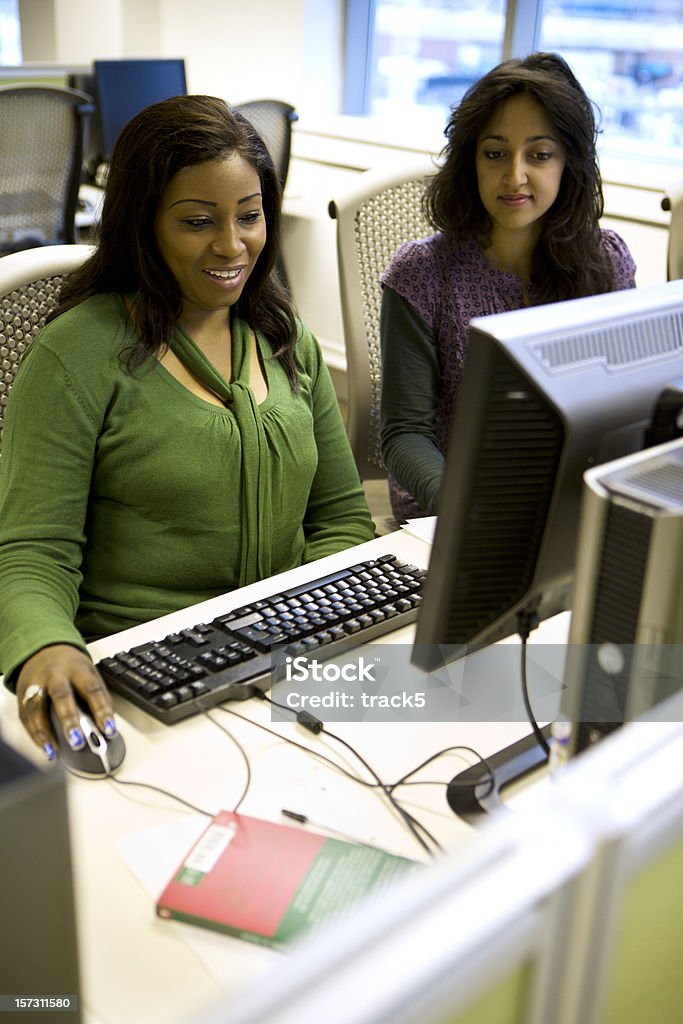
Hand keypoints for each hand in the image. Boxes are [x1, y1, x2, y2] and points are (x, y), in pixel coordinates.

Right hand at [16, 645, 116, 760]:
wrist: (43, 650)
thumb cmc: (70, 666)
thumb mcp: (90, 673)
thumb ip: (99, 696)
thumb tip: (108, 724)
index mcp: (77, 668)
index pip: (92, 688)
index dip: (101, 709)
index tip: (108, 729)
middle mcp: (55, 674)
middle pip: (61, 695)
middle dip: (69, 720)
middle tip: (77, 741)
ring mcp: (36, 684)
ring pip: (37, 707)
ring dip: (45, 732)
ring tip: (54, 751)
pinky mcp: (22, 695)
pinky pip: (26, 717)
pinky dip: (35, 734)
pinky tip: (45, 747)